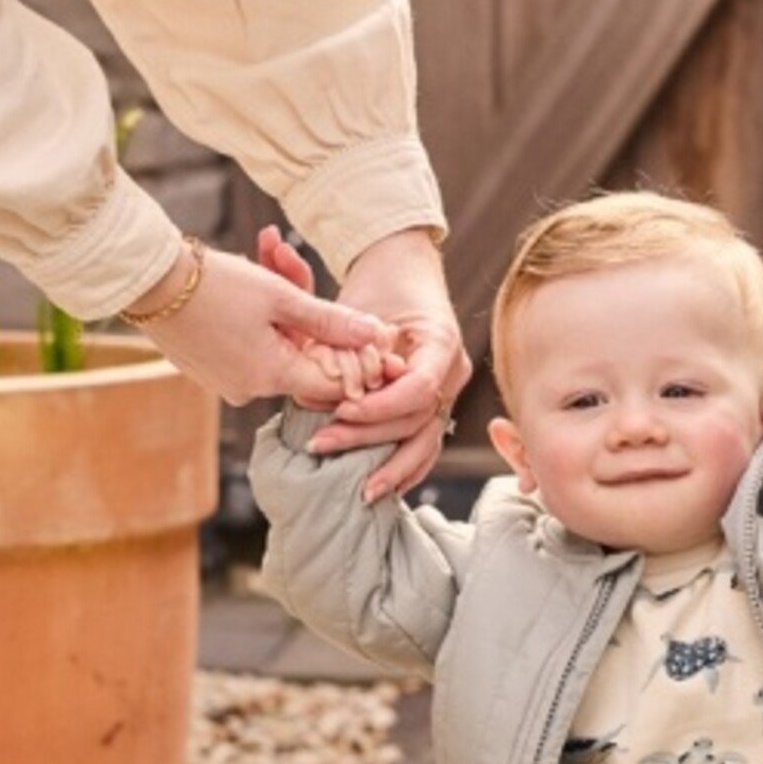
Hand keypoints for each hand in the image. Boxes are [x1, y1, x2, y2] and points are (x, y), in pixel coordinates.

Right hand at [134, 240, 393, 406]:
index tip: (355, 320)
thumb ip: (332, 320)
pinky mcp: (210, 367)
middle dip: (310, 315)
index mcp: (272, 378)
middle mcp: (250, 390)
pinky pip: (251, 345)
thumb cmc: (215, 284)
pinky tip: (248, 275)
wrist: (145, 277)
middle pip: (303, 359)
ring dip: (283, 306)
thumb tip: (377, 335)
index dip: (352, 355)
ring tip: (267, 250)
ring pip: (277, 346)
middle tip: (291, 261)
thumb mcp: (281, 297)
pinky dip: (259, 316)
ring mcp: (227, 381)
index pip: (333, 384)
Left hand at [313, 226, 472, 501]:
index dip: (382, 405)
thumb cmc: (379, 284)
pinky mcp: (435, 404)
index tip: (342, 409)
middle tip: (323, 443)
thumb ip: (334, 337)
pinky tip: (383, 489)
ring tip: (360, 491)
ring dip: (392, 466)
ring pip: (427, 440)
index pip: (420, 386)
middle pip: (419, 419)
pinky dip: (406, 469)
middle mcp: (452, 370)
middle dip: (370, 437)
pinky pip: (426, 444)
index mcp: (441, 340)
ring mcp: (448, 391)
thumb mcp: (355, 301)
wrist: (404, 273)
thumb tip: (310, 390)